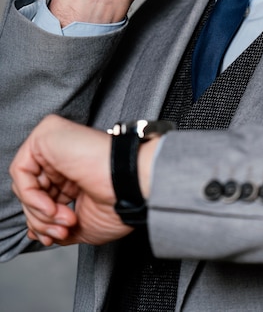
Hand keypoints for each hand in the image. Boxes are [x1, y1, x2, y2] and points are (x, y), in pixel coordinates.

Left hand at [9, 115, 132, 246]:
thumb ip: (56, 226)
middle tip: (62, 232)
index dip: (43, 221)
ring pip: (25, 183)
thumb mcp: (83, 225)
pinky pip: (21, 170)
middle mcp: (62, 156)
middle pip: (32, 191)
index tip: (55, 238)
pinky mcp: (47, 134)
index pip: (42, 196)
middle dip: (42, 220)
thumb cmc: (119, 201)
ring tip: (64, 221)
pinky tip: (52, 207)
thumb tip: (36, 231)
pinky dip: (31, 196)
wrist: (131, 184)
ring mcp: (54, 143)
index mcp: (72, 173)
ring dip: (39, 212)